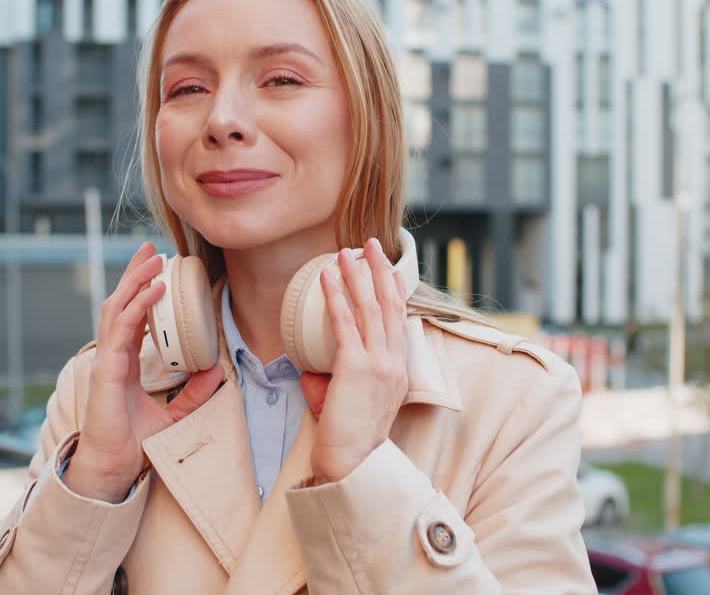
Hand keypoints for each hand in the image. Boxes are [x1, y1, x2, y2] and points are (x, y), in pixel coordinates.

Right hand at [64, 242, 224, 502]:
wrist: (113, 469)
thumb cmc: (133, 445)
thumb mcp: (173, 416)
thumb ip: (193, 395)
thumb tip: (216, 373)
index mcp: (123, 363)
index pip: (129, 317)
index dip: (140, 291)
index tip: (155, 269)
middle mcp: (112, 356)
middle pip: (120, 304)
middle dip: (134, 274)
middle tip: (150, 249)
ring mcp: (106, 361)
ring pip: (117, 309)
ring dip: (134, 281)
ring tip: (152, 259)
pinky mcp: (106, 371)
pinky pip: (122, 330)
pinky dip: (138, 307)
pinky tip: (153, 290)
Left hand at [299, 238, 408, 483]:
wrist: (352, 462)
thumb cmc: (348, 438)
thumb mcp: (348, 405)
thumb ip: (332, 384)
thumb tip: (310, 374)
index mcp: (398, 371)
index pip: (399, 322)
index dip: (395, 292)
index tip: (391, 269)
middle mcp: (394, 363)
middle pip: (389, 306)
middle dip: (381, 271)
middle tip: (372, 245)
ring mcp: (379, 364)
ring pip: (371, 308)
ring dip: (359, 276)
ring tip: (347, 252)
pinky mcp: (357, 367)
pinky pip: (346, 323)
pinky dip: (337, 296)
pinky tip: (327, 277)